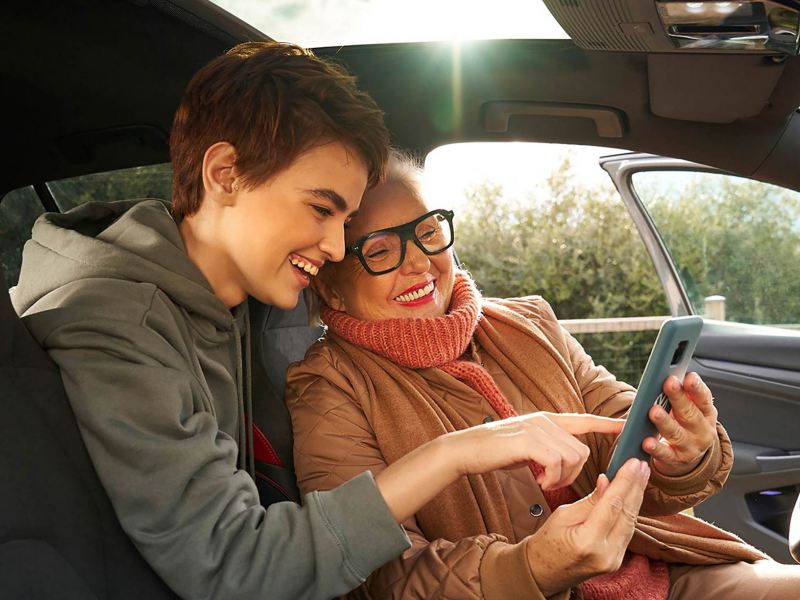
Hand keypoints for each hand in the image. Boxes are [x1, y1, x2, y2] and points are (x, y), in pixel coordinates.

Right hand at [376, 412, 622, 523]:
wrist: (465, 450)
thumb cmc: (494, 452)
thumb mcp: (526, 447)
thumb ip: (547, 448)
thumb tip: (566, 460)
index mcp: (546, 420)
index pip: (584, 420)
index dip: (606, 424)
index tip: (627, 426)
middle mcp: (545, 420)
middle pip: (581, 449)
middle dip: (575, 473)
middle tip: (553, 483)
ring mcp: (536, 428)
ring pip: (572, 456)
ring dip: (563, 477)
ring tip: (545, 482)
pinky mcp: (528, 439)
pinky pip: (556, 462)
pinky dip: (552, 477)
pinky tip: (539, 481)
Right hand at [526, 458, 649, 595]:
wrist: (543, 572)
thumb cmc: (547, 542)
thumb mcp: (563, 515)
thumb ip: (590, 500)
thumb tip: (607, 480)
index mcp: (587, 541)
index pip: (612, 505)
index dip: (624, 481)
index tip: (632, 463)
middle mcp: (605, 553)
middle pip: (627, 513)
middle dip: (635, 486)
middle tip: (642, 465)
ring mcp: (613, 560)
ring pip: (631, 522)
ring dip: (636, 497)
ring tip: (641, 476)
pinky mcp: (617, 560)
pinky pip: (627, 530)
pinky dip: (630, 510)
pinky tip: (633, 495)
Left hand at [642, 372, 717, 476]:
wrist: (689, 456)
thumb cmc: (685, 424)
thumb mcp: (691, 409)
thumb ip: (683, 394)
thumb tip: (669, 375)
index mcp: (706, 414)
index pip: (703, 399)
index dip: (696, 388)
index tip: (689, 376)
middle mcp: (702, 431)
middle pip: (689, 413)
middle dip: (678, 397)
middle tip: (668, 383)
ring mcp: (690, 447)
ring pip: (676, 433)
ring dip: (665, 421)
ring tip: (654, 411)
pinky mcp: (676, 460)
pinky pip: (664, 454)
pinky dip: (655, 448)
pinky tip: (646, 441)